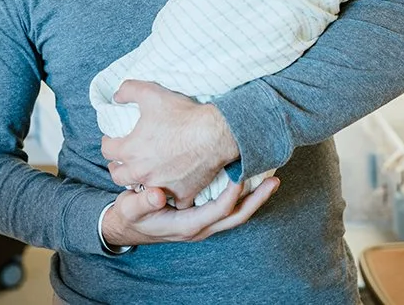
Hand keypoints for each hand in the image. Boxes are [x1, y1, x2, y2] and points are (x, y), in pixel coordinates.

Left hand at [101, 80, 239, 206]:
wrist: (215, 133)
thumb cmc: (183, 114)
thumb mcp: (151, 93)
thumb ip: (128, 90)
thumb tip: (116, 96)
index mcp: (130, 150)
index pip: (107, 151)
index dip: (108, 143)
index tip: (112, 140)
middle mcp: (142, 172)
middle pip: (118, 176)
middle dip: (117, 167)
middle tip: (122, 161)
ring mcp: (161, 186)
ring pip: (141, 191)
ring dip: (139, 183)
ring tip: (143, 174)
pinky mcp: (181, 193)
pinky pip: (172, 201)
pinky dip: (170, 196)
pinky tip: (170, 189)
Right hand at [102, 177, 278, 246]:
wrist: (128, 227)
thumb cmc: (131, 216)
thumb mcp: (131, 208)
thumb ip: (143, 202)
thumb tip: (158, 195)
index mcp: (186, 226)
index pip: (218, 211)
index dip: (232, 195)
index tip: (241, 175)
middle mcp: (200, 227)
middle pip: (237, 216)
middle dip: (257, 199)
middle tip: (275, 180)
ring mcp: (204, 222)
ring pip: (237, 213)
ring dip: (254, 198)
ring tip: (271, 178)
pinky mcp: (203, 215)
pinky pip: (229, 208)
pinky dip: (243, 195)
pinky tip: (250, 178)